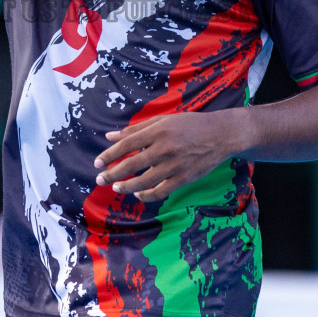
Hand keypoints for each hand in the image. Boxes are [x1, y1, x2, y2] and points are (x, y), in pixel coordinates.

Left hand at [93, 111, 247, 202]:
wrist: (220, 135)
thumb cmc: (188, 125)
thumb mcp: (162, 121)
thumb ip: (135, 129)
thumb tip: (109, 136)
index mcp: (158, 130)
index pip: (127, 144)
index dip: (109, 155)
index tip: (97, 163)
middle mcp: (165, 148)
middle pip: (132, 165)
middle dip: (112, 174)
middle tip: (100, 179)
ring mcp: (175, 165)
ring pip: (144, 182)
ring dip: (127, 187)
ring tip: (116, 188)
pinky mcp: (184, 178)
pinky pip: (161, 192)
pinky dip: (146, 196)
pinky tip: (138, 195)